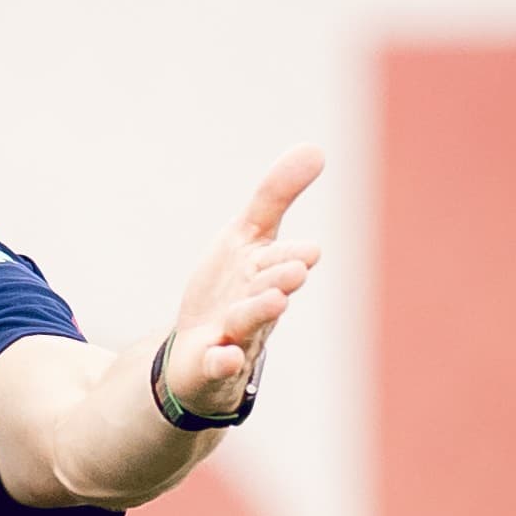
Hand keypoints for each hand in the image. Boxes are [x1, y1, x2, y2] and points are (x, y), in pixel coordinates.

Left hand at [166, 144, 325, 417]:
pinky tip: (221, 356)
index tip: (308, 252)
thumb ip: (275, 196)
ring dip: (257, 313)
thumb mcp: (247, 236)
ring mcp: (235, 338)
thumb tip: (316, 148)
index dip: (291, 256)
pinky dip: (221, 362)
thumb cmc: (231, 289)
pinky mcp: (212, 365)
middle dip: (279, 281)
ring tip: (274, 301)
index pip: (280, 261)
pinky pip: (218, 366)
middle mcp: (255, 306)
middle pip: (267, 292)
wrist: (199, 351)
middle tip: (294, 272)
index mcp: (265, 273)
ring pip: (247, 326)